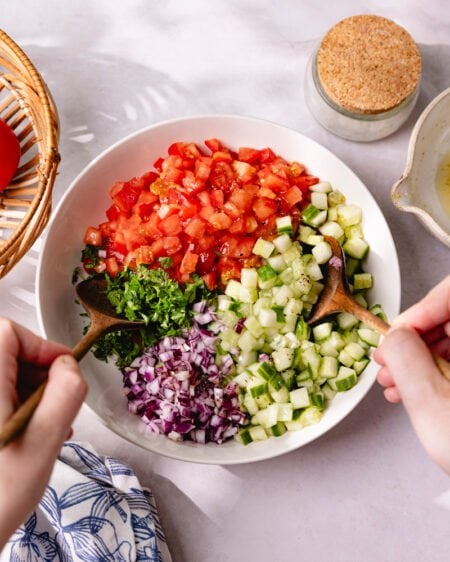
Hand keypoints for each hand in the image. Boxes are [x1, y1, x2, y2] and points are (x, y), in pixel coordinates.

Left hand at [0, 319, 86, 548]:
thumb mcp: (44, 441)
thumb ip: (65, 394)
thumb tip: (69, 365)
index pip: (9, 333)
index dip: (41, 345)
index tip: (63, 371)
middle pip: (8, 353)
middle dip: (40, 374)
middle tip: (56, 407)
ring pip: (6, 375)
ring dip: (32, 394)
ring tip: (47, 428)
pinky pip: (1, 397)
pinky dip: (19, 407)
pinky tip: (32, 434)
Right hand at [375, 275, 449, 473]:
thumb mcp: (433, 405)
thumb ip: (405, 359)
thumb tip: (394, 336)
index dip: (420, 310)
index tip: (397, 332)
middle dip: (414, 339)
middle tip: (390, 358)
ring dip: (419, 358)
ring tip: (394, 381)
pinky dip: (434, 373)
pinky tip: (413, 390)